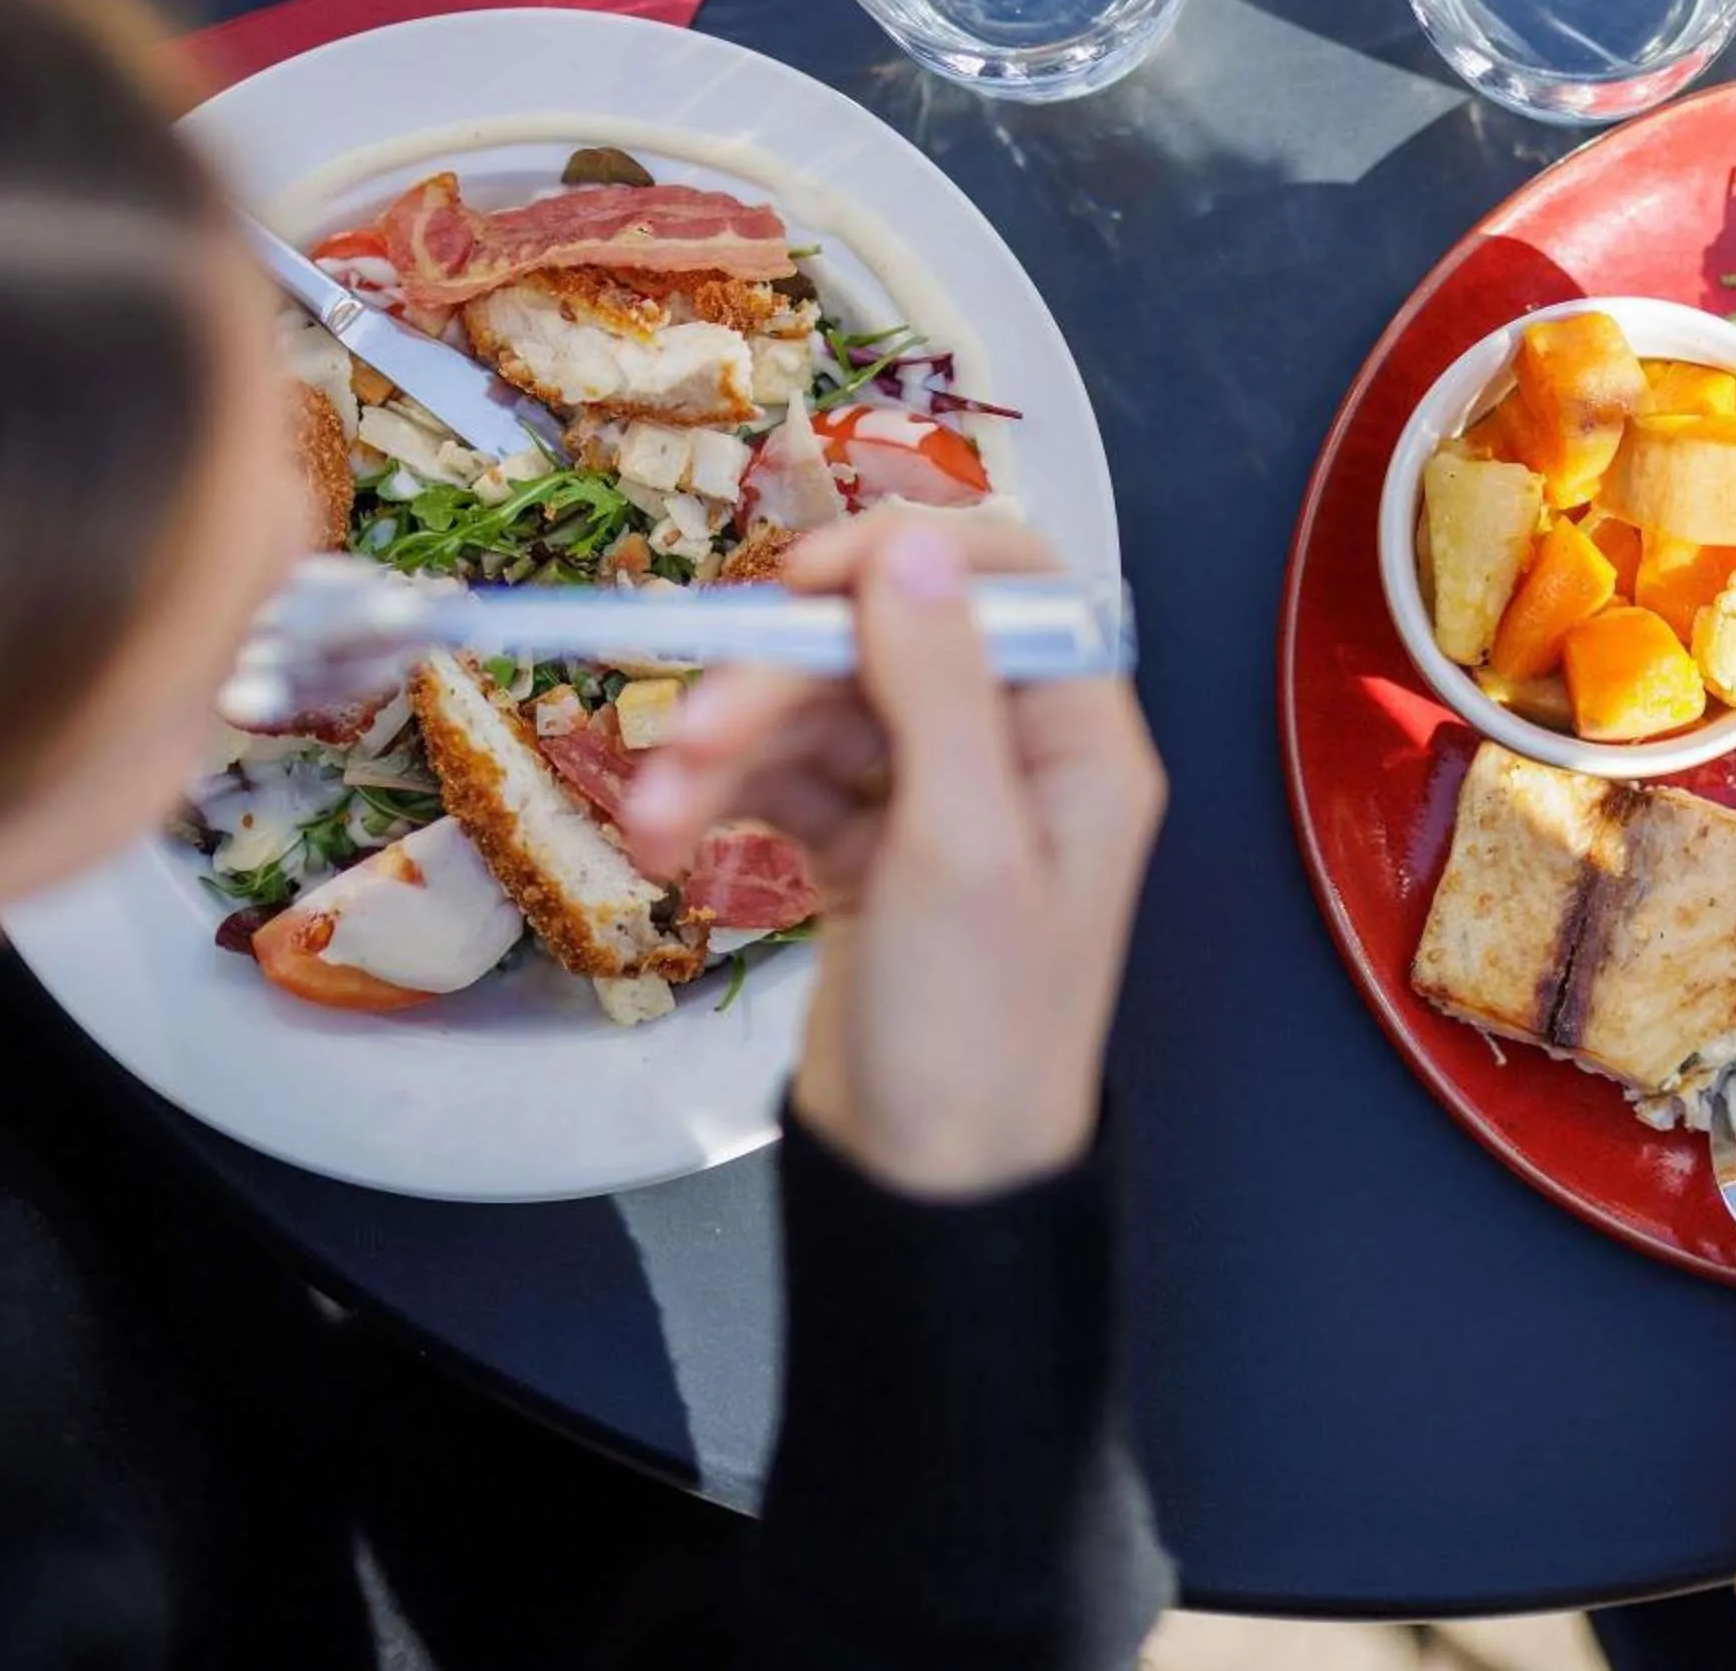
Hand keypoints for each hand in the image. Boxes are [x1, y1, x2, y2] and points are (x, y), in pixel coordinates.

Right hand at [623, 513, 1164, 1198]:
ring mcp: (935, 800)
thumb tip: (915, 551)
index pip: (1006, 585)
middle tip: (691, 730)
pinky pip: (788, 776)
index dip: (902, 561)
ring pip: (820, 710)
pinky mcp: (866, 846)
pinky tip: (674, 836)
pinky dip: (727, 794)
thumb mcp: (963, 849)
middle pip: (886, 644)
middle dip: (777, 680)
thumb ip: (941, 690)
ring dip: (730, 745)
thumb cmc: (977, 1033)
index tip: (799, 583)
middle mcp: (1015, 755)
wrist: (926, 1184)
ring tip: (658, 818)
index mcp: (1077, 742)